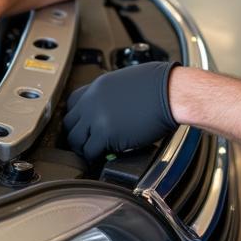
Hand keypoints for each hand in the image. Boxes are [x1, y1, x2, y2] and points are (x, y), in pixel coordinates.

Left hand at [63, 60, 178, 160]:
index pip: (73, 102)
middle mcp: (92, 100)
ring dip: (83, 147)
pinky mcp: (105, 133)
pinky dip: (93, 157)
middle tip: (85, 142)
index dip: (77, 116)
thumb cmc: (160, 85)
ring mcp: (96, 117)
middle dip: (76, 134)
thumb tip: (113, 107)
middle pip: (69, 122)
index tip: (82, 124)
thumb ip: (113, 94)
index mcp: (98, 86)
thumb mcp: (127, 81)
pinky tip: (101, 158)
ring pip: (75, 139)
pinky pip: (90, 151)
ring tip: (92, 153)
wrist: (170, 93)